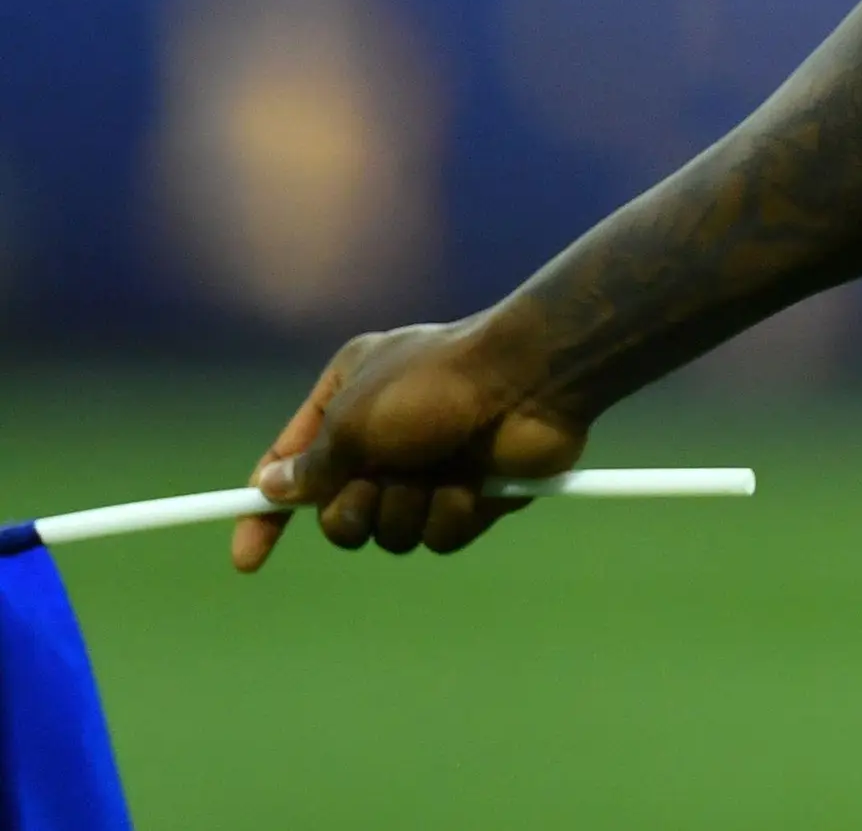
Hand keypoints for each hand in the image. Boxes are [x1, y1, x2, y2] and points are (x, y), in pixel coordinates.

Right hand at [232, 317, 589, 570]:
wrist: (532, 381)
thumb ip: (312, 463)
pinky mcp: (470, 496)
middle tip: (377, 484)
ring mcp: (429, 468)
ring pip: (388, 532)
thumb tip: (272, 487)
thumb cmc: (437, 384)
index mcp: (347, 399)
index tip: (248, 561)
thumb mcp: (353, 418)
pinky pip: (437, 537)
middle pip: (338, 514)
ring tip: (437, 473)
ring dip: (405, 511)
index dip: (265, 516)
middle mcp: (385, 436)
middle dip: (353, 512)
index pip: (289, 465)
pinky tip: (473, 483)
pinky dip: (449, 516)